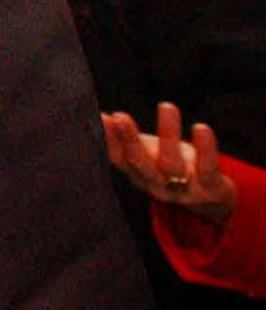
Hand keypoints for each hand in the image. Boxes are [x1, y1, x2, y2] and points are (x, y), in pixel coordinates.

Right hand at [103, 102, 238, 225]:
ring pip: (172, 163)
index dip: (108, 138)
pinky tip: (201, 128)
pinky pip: (208, 168)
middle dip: (129, 140)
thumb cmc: (171, 170)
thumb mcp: (147, 157)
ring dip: (168, 135)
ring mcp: (183, 188)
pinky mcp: (210, 187)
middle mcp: (156, 183)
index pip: (118, 156)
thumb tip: (98, 115)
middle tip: (120, 116)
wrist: (211, 203)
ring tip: (166, 106)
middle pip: (140, 162)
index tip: (100, 117)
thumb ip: (124, 140)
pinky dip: (205, 149)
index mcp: (137, 174)